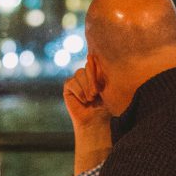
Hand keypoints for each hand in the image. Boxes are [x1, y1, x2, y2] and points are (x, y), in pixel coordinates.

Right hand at [63, 55, 112, 174]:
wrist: (98, 121)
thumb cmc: (106, 105)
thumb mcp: (106, 86)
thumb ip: (98, 71)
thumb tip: (91, 55)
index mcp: (98, 72)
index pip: (94, 61)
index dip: (96, 68)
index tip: (101, 81)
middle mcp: (86, 74)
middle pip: (86, 67)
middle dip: (93, 81)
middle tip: (97, 94)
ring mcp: (77, 80)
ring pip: (79, 74)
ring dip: (86, 88)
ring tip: (91, 99)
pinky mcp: (68, 87)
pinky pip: (71, 83)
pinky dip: (79, 92)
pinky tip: (83, 101)